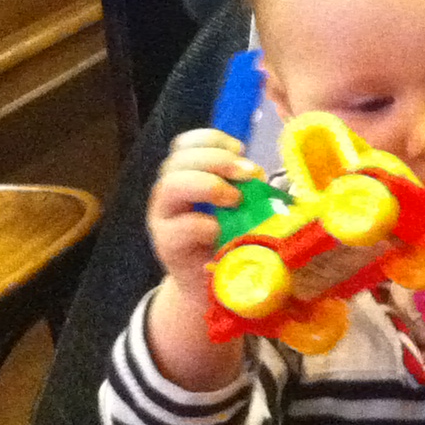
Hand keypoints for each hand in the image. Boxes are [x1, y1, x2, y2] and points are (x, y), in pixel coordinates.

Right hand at [145, 128, 263, 300]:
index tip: (241, 149)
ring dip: (207, 185)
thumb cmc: (226, 239)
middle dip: (217, 159)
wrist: (209, 285)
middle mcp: (169, 193)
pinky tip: (220, 229)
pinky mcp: (167, 246)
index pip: (186, 144)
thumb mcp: (237, 207)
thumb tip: (261, 174)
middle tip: (249, 173)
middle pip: (179, 160)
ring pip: (170, 186)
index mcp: (186, 176)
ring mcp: (163, 218)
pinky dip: (202, 224)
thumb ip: (243, 187)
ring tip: (235, 199)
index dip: (213, 139)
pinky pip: (177, 228)